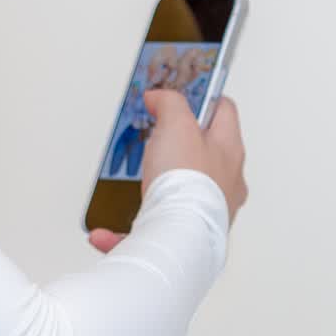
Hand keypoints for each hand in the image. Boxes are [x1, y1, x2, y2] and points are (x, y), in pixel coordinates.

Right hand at [88, 88, 248, 253]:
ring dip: (155, 191)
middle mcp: (226, 183)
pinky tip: (106, 231)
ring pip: (181, 196)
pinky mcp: (185, 238)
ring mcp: (207, 213)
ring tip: (131, 187)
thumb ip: (169, 103)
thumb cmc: (186, 185)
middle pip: (202, 156)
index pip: (224, 111)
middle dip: (177, 149)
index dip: (204, 99)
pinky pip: (153, 231)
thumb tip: (160, 96)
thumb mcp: (176, 125)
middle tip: (153, 142)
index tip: (184, 96)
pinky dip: (127, 231)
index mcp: (229, 150)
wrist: (178, 239)